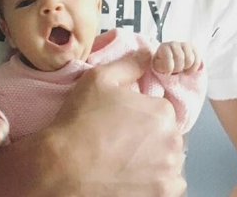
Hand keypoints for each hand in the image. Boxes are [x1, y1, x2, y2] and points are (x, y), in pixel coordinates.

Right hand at [43, 51, 186, 196]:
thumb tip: (148, 54)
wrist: (63, 167)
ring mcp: (170, 174)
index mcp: (162, 112)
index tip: (121, 119)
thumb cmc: (80, 121)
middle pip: (166, 135)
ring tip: (123, 159)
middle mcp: (173, 143)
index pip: (161, 109)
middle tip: (119, 139)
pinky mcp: (162, 196)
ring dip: (152, 158)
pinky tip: (129, 174)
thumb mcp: (99, 78)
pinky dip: (153, 181)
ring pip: (167, 160)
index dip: (140, 112)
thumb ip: (130, 64)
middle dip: (148, 135)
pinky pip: (167, 185)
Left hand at [153, 41, 200, 74]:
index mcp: (164, 47)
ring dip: (187, 68)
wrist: (169, 61)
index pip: (168, 58)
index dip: (169, 68)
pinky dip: (195, 67)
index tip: (168, 72)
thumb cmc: (163, 64)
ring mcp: (184, 45)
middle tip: (176, 71)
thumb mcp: (158, 66)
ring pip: (190, 58)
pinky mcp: (193, 49)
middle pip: (180, 58)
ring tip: (182, 70)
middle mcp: (174, 43)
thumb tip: (168, 70)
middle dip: (178, 68)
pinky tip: (189, 70)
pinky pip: (198, 58)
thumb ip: (161, 66)